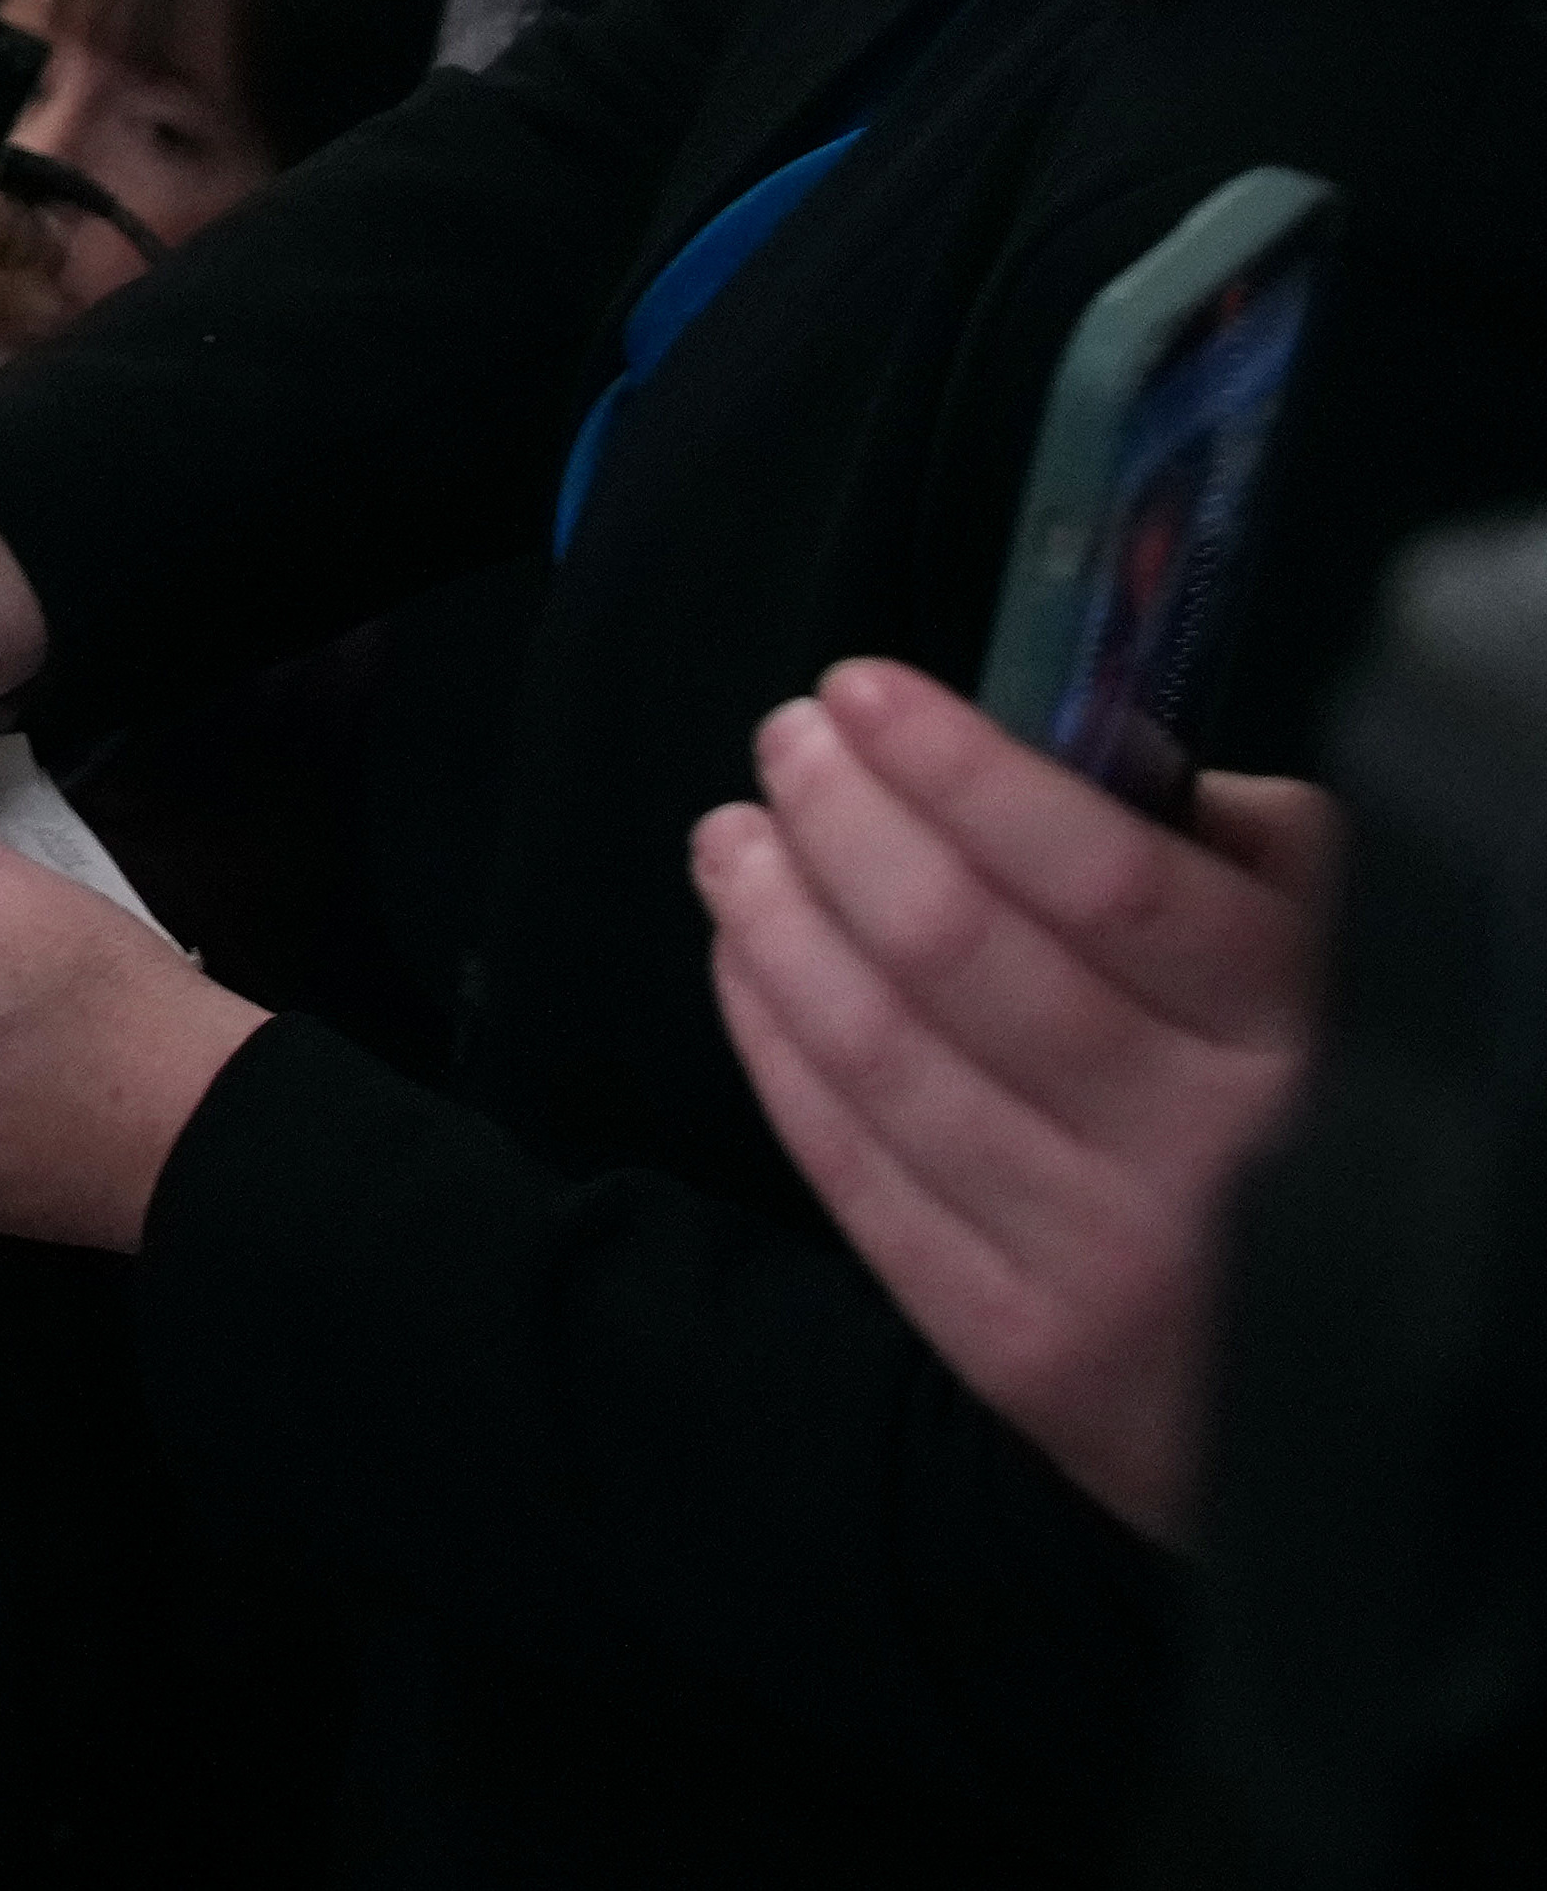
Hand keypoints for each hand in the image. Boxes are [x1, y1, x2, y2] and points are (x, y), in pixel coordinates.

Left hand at [694, 655, 1331, 1542]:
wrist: (1355, 1399)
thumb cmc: (1311, 1113)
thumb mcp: (1325, 962)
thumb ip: (1228, 844)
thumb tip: (1072, 731)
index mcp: (1290, 1035)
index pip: (1101, 877)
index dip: (960, 769)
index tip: (861, 689)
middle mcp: (1198, 1156)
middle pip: (959, 951)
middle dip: (844, 819)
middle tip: (786, 743)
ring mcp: (1099, 1263)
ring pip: (884, 1055)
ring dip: (780, 921)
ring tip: (735, 837)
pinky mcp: (1018, 1351)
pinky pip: (856, 1172)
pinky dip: (776, 1045)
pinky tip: (748, 961)